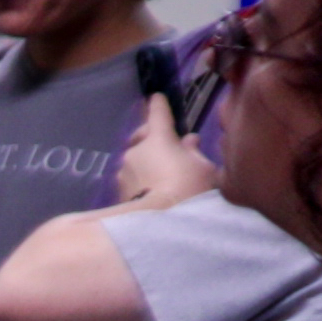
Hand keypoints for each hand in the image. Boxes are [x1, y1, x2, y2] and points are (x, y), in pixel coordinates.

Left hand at [113, 92, 210, 213]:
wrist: (159, 222)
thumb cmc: (188, 189)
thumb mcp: (203, 168)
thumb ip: (194, 151)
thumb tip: (189, 140)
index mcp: (158, 138)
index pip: (158, 115)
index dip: (159, 106)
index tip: (156, 97)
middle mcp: (135, 151)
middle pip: (142, 137)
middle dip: (151, 137)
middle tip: (167, 145)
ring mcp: (123, 171)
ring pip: (136, 160)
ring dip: (147, 162)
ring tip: (163, 174)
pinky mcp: (118, 191)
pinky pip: (132, 178)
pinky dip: (142, 179)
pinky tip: (153, 190)